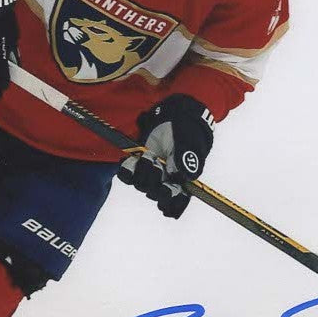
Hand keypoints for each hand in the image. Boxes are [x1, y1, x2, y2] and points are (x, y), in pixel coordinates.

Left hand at [117, 94, 214, 217]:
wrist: (177, 112)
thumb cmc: (187, 129)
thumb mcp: (190, 143)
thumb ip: (187, 160)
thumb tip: (182, 179)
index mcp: (182, 179)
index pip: (177, 202)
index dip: (171, 205)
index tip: (167, 191)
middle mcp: (166, 178)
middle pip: (156, 194)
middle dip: (154, 182)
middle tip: (157, 164)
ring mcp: (151, 170)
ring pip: (141, 185)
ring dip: (143, 172)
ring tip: (149, 156)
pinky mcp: (138, 161)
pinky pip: (127, 174)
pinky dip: (127, 169)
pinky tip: (132, 160)